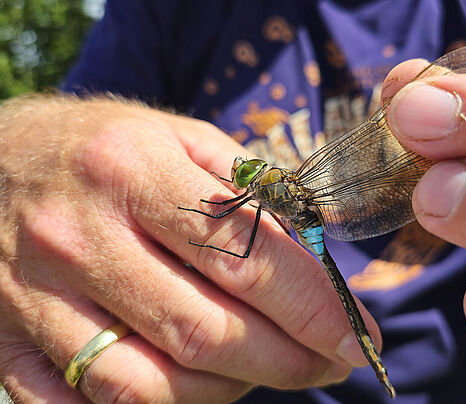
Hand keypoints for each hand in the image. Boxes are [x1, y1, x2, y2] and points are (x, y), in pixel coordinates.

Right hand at [0, 96, 375, 402]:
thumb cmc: (101, 146)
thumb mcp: (179, 138)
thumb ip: (248, 194)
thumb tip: (316, 257)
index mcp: (133, 170)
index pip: (245, 257)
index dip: (314, 307)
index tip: (359, 334)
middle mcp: (80, 236)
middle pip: (204, 331)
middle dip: (288, 360)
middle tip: (332, 362)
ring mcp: (34, 297)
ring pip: (150, 383)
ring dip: (231, 388)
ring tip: (268, 366)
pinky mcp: (8, 342)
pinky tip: (194, 383)